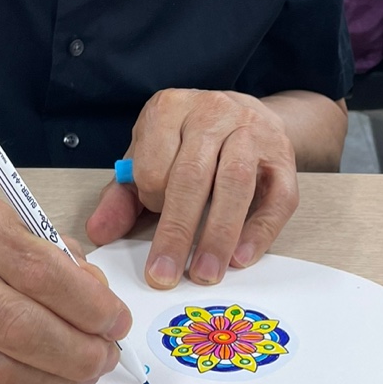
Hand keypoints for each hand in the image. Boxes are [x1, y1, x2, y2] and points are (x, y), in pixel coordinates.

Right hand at [0, 192, 131, 383]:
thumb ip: (46, 251)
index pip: (40, 272)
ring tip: (85, 372)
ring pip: (3, 369)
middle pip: (24, 329)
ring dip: (57, 380)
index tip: (116, 318)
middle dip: (80, 350)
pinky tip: (49, 383)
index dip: (89, 304)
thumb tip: (95, 294)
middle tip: (106, 354)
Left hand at [85, 89, 298, 289]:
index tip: (153, 213)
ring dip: (218, 234)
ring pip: (235, 182)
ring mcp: (253, 132)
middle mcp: (213, 112)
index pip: (154, 161)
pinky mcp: (284, 158)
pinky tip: (240, 258)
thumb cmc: (189, 142)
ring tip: (205, 273)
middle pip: (193, 175)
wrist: (246, 114)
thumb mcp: (148, 157)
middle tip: (164, 275)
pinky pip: (277, 198)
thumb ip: (122, 195)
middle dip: (177, 231)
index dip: (151, 196)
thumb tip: (99, 232)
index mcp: (171, 108)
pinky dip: (258, 231)